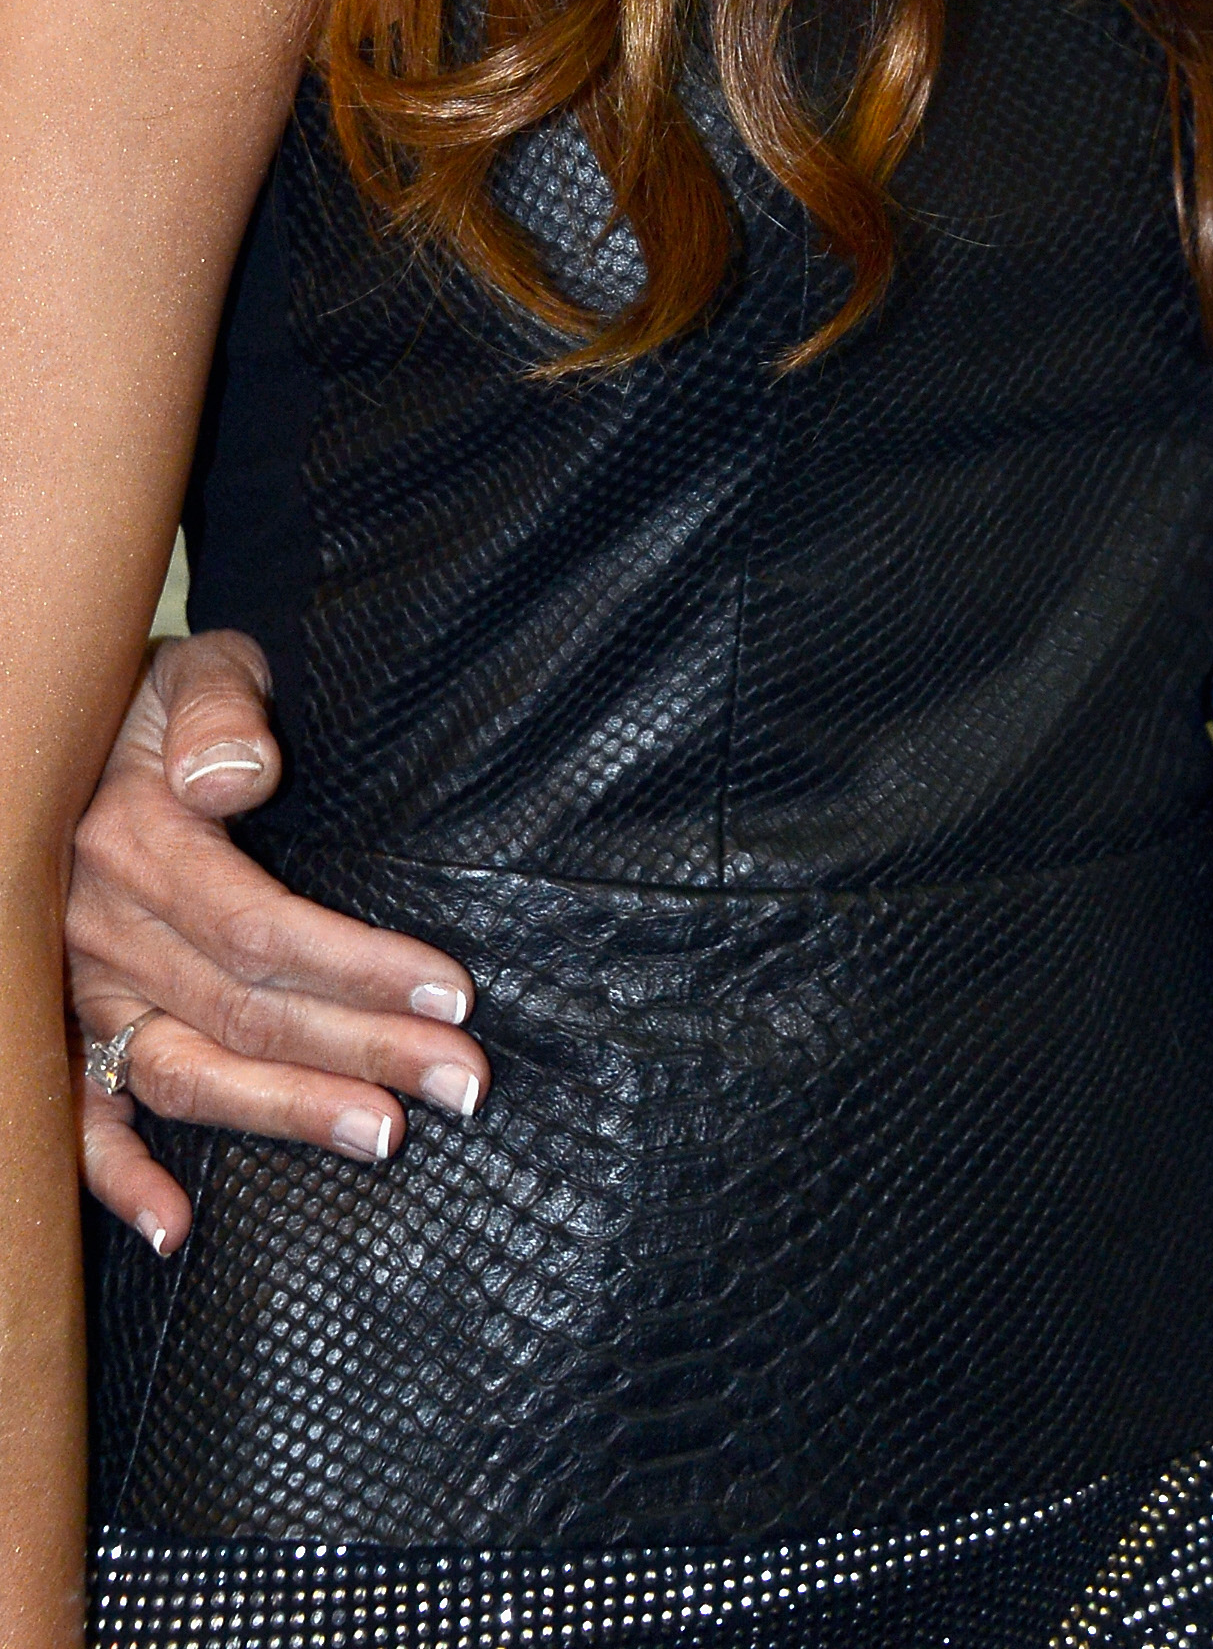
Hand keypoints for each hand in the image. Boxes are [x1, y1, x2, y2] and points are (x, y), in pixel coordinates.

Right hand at [68, 630, 489, 1250]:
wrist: (66, 732)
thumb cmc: (156, 705)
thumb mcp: (191, 669)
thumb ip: (216, 710)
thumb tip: (240, 777)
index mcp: (135, 843)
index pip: (261, 928)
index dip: (360, 966)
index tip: (453, 992)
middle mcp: (101, 928)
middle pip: (246, 1008)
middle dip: (365, 1048)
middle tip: (465, 1081)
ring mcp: (79, 987)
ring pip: (184, 1070)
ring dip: (286, 1110)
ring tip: (385, 1135)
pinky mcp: (62, 1026)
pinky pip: (77, 1117)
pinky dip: (116, 1179)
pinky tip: (174, 1228)